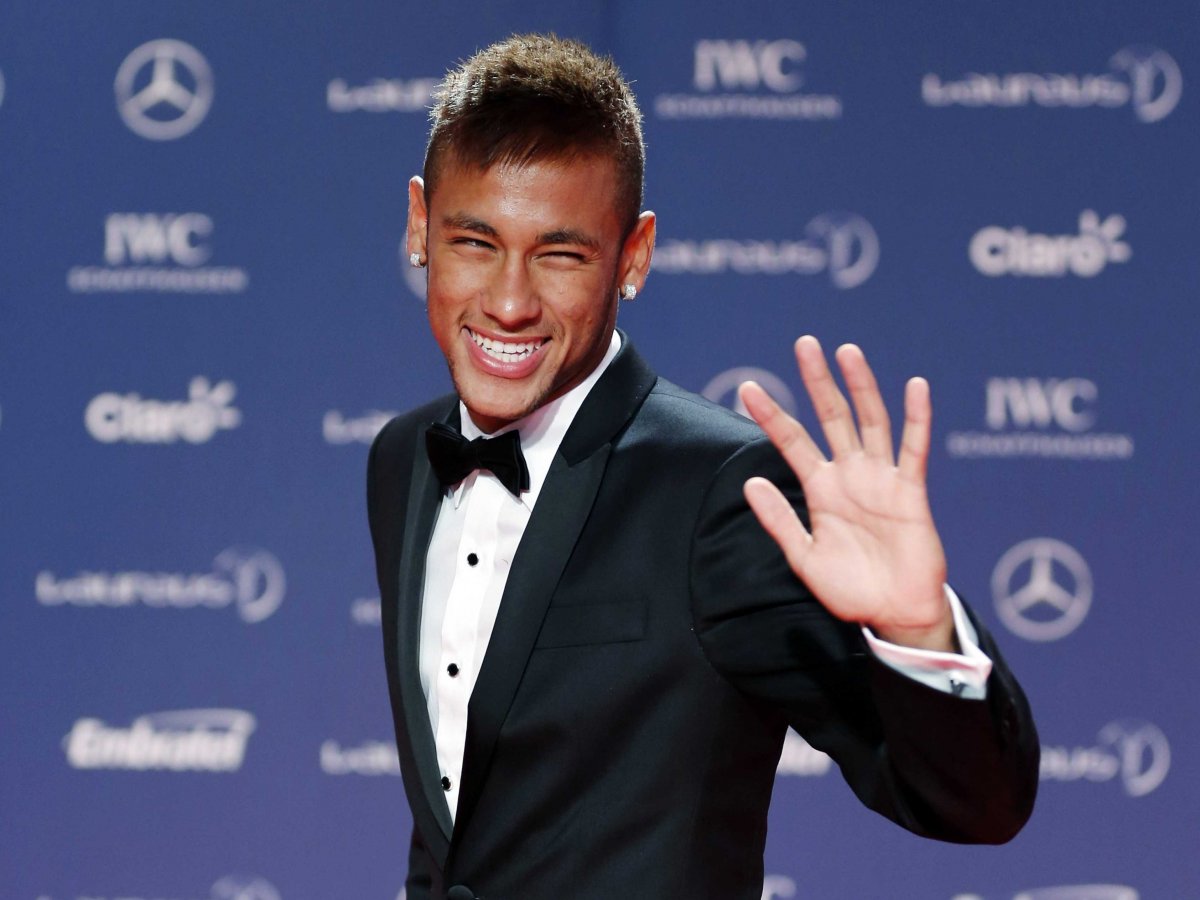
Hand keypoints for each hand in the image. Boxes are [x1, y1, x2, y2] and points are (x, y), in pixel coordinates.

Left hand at [737, 336, 953, 650]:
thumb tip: (751, 483)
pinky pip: (914, 450)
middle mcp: (849, 475)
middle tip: (804, 343)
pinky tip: (915, 386)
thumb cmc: (850, 589)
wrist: (894, 614)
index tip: (747, 388)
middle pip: (831, 417)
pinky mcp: (911, 492)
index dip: (771, 415)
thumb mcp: (803, 557)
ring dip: (861, 386)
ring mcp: (881, 479)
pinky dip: (917, 418)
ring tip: (847, 351)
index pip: (792, 442)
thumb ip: (779, 520)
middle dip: (818, 381)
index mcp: (821, 489)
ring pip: (870, 421)